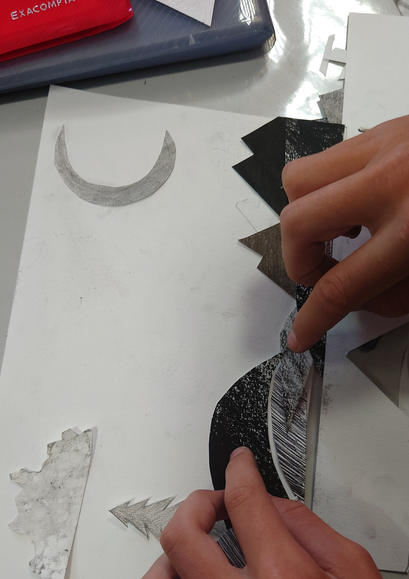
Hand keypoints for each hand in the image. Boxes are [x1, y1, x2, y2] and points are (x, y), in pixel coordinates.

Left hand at [135, 448, 408, 578]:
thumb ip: (301, 525)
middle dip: (195, 505)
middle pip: (181, 537)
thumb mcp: (353, 570)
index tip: (238, 466)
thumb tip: (263, 502)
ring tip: (197, 552)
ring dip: (171, 558)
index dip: (238, 472)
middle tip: (213, 505)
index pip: (243, 504)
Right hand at [280, 115, 408, 351]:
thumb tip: (356, 299)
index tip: (301, 333)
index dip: (313, 319)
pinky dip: (328, 189)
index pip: (340, 286)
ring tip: (336, 232)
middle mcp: (391, 183)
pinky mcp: (384, 130)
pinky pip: (327, 160)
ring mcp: (383, 148)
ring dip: (304, 216)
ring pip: (297, 180)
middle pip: (298, 222)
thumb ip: (396, 294)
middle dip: (299, 259)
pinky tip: (357, 205)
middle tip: (321, 272)